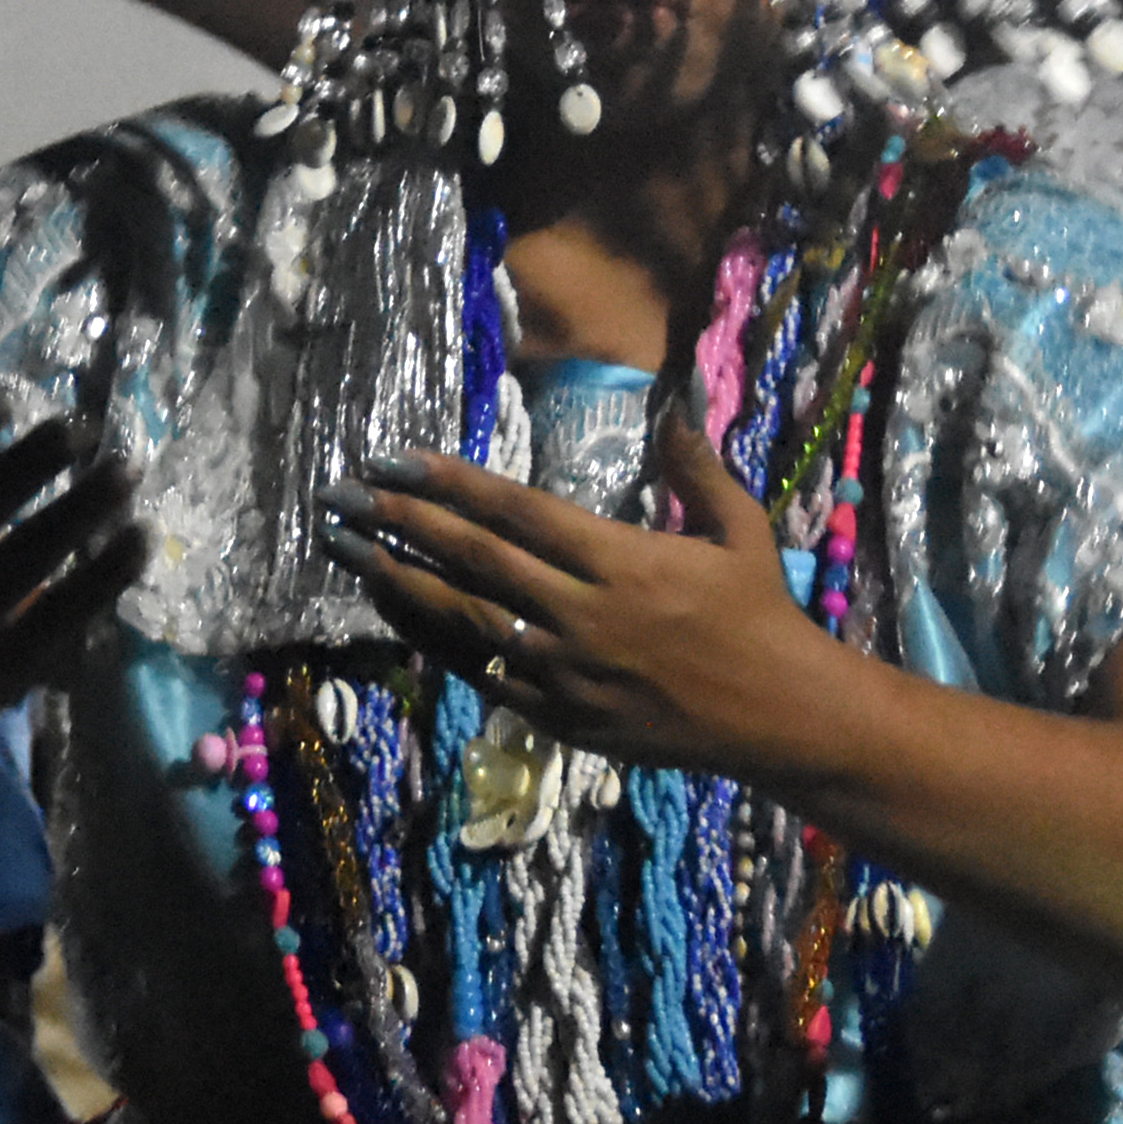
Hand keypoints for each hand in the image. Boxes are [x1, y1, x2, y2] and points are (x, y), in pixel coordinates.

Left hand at [322, 421, 837, 780]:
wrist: (779, 717)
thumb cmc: (761, 614)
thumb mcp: (741, 530)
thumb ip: (696, 467)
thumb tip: (672, 406)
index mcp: (623, 560)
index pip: (516, 511)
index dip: (449, 482)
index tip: (396, 457)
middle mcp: (584, 613)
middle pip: (473, 559)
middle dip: (400, 522)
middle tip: (343, 495)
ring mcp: (565, 671)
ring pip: (463, 618)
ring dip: (398, 580)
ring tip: (347, 549)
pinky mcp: (559, 717)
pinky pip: (480, 673)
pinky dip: (432, 641)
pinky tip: (394, 612)